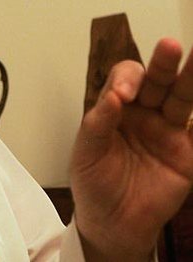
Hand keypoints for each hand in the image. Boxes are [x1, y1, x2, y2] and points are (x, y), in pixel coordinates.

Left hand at [70, 38, 192, 260]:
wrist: (113, 223)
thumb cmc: (94, 183)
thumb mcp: (86, 153)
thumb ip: (98, 124)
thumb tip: (112, 97)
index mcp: (115, 108)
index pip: (124, 79)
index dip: (126, 80)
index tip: (123, 96)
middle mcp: (143, 113)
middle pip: (156, 81)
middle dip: (162, 64)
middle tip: (168, 46)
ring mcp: (167, 131)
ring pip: (182, 98)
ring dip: (190, 79)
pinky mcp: (186, 153)